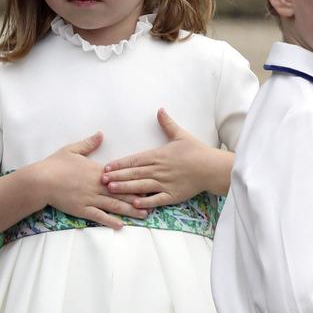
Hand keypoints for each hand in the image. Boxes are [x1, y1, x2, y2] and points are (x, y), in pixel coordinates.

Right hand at [37, 133, 147, 229]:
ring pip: (114, 206)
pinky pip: (99, 216)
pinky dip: (110, 221)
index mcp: (97, 171)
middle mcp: (97, 186)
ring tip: (144, 215)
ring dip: (130, 211)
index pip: (121, 176)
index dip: (136, 180)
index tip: (150, 181)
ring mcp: (90, 199)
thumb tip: (101, 134)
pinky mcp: (82, 210)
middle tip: (155, 201)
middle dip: (139, 198)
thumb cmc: (55, 164)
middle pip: (122, 192)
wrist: (40, 180)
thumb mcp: (72, 149)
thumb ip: (89, 143)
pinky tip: (121, 226)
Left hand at [101, 109, 231, 207]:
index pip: (134, 160)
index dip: (119, 163)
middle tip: (101, 179)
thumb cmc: (196, 151)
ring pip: (141, 186)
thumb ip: (168, 124)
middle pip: (134, 173)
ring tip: (111, 189)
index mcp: (158, 155)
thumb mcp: (181, 135)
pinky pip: (156, 199)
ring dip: (125, 188)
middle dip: (117, 176)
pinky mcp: (172, 195)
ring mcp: (165, 183)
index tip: (106, 166)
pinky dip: (145, 201)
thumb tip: (160, 110)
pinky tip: (134, 203)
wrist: (211, 167)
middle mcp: (159, 170)